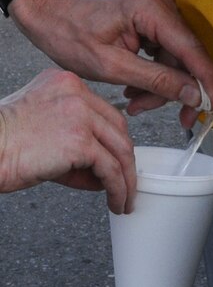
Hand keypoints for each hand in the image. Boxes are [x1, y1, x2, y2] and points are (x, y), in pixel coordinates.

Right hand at [0, 68, 135, 213]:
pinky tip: (116, 202)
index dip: (115, 142)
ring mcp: (80, 115)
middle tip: (127, 185)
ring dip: (126, 180)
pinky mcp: (79, 142)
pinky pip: (111, 170)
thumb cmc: (3, 144)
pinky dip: (118, 189)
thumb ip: (76, 143)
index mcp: (66, 84)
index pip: (105, 113)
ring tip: (125, 200)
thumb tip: (105, 175)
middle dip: (125, 162)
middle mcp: (76, 93)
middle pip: (118, 130)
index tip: (119, 163)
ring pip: (120, 150)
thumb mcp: (43, 131)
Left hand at [9, 0, 212, 127]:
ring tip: (137, 103)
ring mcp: (158, 6)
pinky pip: (166, 51)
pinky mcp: (153, 15)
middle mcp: (160, 0)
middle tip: (176, 117)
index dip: (207, 82)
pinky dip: (155, 74)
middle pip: (187, 56)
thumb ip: (157, 81)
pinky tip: (137, 89)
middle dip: (178, 90)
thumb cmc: (68, 32)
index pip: (192, 49)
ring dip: (162, 86)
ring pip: (177, 58)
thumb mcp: (112, 67)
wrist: (47, 11)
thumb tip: (193, 94)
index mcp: (150, 7)